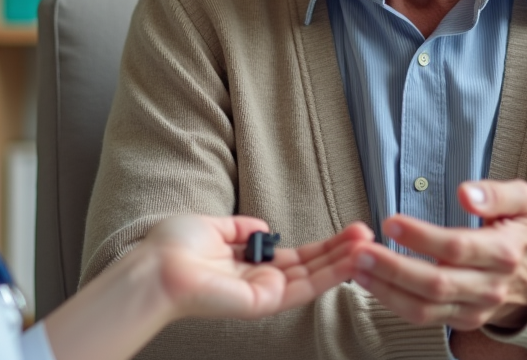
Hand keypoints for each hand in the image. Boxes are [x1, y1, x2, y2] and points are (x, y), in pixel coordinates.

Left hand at [143, 215, 373, 320]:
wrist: (156, 267)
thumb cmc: (172, 248)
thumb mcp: (212, 226)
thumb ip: (240, 228)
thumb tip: (261, 226)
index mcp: (247, 263)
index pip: (295, 257)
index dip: (322, 246)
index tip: (347, 233)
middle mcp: (259, 280)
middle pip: (310, 267)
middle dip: (340, 251)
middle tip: (368, 235)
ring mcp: (264, 292)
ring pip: (314, 278)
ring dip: (343, 261)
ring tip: (370, 245)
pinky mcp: (264, 300)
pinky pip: (305, 288)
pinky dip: (331, 274)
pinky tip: (352, 261)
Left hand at [350, 180, 526, 331]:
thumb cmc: (522, 232)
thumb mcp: (524, 202)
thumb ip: (497, 193)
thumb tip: (466, 193)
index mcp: (504, 253)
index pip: (457, 247)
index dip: (421, 237)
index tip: (390, 221)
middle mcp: (489, 287)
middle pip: (436, 284)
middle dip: (393, 268)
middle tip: (359, 251)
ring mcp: (475, 308)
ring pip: (424, 308)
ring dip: (386, 289)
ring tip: (356, 268)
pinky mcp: (462, 321)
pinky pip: (422, 317)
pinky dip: (392, 301)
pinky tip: (370, 280)